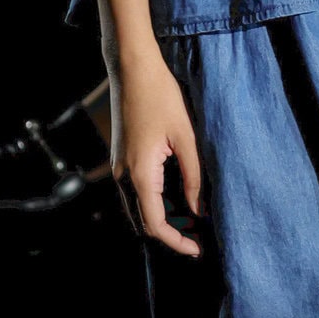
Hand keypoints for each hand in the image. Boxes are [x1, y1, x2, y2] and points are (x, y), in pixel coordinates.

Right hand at [108, 52, 206, 255]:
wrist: (132, 68)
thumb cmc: (161, 96)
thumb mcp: (186, 136)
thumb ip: (194, 176)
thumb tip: (199, 210)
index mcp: (140, 173)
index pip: (155, 224)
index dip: (176, 242)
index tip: (197, 250)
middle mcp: (123, 175)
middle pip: (143, 222)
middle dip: (169, 234)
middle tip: (199, 237)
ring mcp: (119, 167)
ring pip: (138, 208)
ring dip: (162, 219)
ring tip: (193, 219)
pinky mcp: (122, 158)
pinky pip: (136, 192)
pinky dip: (155, 203)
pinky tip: (178, 198)